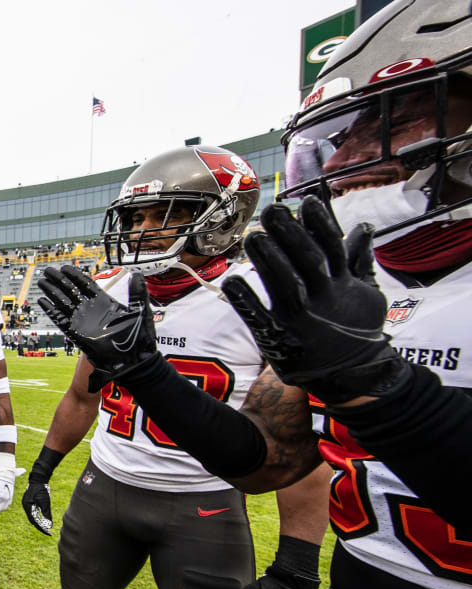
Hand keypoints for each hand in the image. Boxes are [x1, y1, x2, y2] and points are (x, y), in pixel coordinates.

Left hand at [0, 452, 22, 518]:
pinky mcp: (12, 493)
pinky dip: (4, 505)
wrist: (6, 469)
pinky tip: (0, 504)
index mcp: (0, 496)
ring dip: (0, 510)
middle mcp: (6, 498)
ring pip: (5, 507)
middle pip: (0, 509)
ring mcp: (10, 495)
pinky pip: (8, 503)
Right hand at [21, 482, 53, 535]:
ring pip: (33, 516)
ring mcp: (27, 504)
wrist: (39, 479)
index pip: (33, 520)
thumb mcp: (45, 502)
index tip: (48, 532)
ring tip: (47, 527)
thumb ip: (47, 514)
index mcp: (27, 506)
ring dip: (39, 521)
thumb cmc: (42, 490)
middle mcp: (25, 506)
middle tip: (48, 531)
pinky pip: (34, 511)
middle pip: (32, 519)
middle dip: (40, 526)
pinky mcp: (30, 502)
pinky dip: (39, 516)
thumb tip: (49, 525)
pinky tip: (44, 519)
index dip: (41, 527)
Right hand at [37, 265, 159, 392]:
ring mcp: (83, 322)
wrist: (134, 361)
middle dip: (59, 281)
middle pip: (71, 291)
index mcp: (105, 302)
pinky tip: (43, 301)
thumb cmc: (140, 338)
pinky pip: (61, 320)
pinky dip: (51, 311)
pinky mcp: (77, 334)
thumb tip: (137, 274)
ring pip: (64, 303)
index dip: (75, 276)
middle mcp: (92, 310)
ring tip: (42, 283)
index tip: (64, 268)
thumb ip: (138, 293)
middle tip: (47, 271)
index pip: (86, 285)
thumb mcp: (141, 311)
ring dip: (52, 292)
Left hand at [222, 197, 408, 403]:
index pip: (332, 246)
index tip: (306, 201)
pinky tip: (232, 280)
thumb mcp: (367, 294)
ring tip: (253, 236)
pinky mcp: (281, 339)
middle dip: (290, 234)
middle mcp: (324, 298)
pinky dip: (246, 300)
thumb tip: (363, 227)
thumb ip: (361, 260)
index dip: (320, 223)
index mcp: (343, 284)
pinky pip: (260, 318)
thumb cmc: (355, 329)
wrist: (353, 376)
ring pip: (285, 283)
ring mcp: (302, 319)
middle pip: (306, 260)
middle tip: (273, 210)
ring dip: (268, 259)